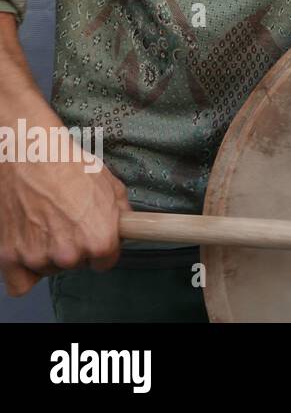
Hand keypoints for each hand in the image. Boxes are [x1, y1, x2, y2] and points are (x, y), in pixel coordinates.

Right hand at [0, 139, 130, 296]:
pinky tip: (28, 251)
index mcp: (99, 240)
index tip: (94, 236)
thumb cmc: (69, 166)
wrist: (30, 156)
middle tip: (66, 221)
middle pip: (76, 264)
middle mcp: (69, 254)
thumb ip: (121, 214)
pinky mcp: (9, 257)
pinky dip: (23, 273)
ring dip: (48, 254)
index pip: (106, 262)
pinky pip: (20, 285)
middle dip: (74, 247)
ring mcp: (37, 257)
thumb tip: (127, 228)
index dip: (102, 248)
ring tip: (45, 223)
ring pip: (49, 269)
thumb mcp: (111, 186)